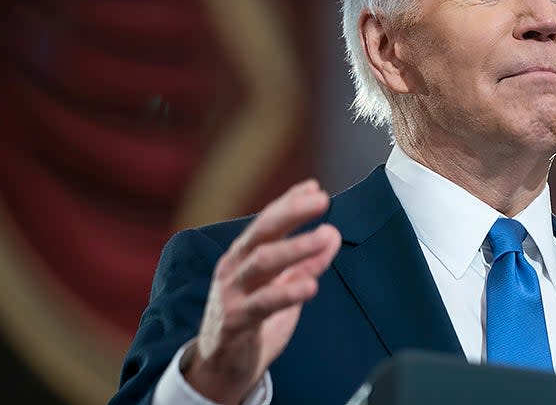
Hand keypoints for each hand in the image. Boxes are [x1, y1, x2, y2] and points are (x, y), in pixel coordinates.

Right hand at [184, 179, 341, 403]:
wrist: (222, 367)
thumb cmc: (252, 320)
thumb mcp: (282, 286)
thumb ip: (305, 263)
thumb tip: (333, 236)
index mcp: (243, 255)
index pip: (267, 221)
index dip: (289, 202)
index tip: (314, 188)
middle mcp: (234, 268)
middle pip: (262, 233)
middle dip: (291, 213)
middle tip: (321, 201)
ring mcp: (231, 294)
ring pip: (262, 262)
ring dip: (296, 247)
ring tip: (325, 236)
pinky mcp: (233, 322)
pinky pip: (262, 304)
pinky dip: (287, 293)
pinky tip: (310, 286)